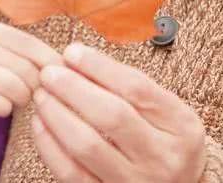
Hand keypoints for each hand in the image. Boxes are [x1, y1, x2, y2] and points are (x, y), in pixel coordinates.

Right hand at [0, 21, 60, 158]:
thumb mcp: (0, 59)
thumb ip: (28, 57)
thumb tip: (69, 66)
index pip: (30, 44)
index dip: (50, 65)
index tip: (58, 82)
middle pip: (24, 67)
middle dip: (35, 86)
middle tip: (31, 96)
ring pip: (13, 85)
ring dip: (21, 99)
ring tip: (16, 101)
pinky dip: (5, 109)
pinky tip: (0, 108)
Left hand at [31, 43, 205, 182]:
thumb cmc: (164, 141)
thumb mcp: (166, 113)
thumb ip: (130, 86)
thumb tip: (76, 58)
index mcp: (181, 127)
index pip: (137, 88)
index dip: (99, 67)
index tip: (72, 52)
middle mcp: (162, 157)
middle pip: (112, 116)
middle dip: (74, 89)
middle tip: (49, 73)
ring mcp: (135, 182)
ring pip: (87, 145)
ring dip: (57, 115)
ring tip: (42, 94)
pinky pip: (71, 173)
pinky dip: (50, 146)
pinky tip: (40, 124)